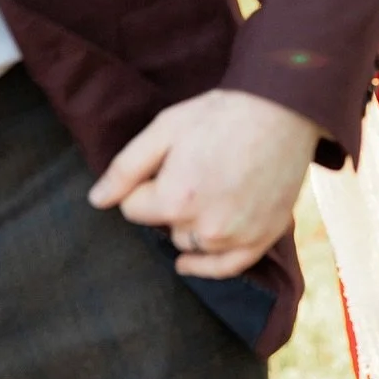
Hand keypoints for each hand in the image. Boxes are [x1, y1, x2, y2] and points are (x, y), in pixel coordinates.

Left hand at [88, 89, 321, 279]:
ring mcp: (234, 237)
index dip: (143, 185)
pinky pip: (226, 268)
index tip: (163, 165)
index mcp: (174, 199)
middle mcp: (203, 227)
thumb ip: (126, 167)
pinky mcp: (261, 239)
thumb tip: (96, 201)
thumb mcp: (165, 127)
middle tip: (191, 172)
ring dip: (189, 226)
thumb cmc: (219, 114)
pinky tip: (189, 261)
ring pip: (191, 244)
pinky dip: (206, 266)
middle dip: (169, 205)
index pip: (133, 209)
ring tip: (206, 193)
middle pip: (165, 228)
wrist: (282, 109)